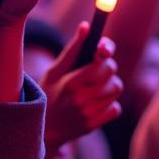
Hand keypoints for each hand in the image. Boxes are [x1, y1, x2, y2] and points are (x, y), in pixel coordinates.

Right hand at [40, 23, 122, 148]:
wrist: (43, 131)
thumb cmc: (48, 94)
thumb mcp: (54, 72)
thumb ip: (72, 50)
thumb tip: (87, 26)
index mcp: (70, 83)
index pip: (99, 64)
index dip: (104, 53)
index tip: (103, 50)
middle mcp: (81, 99)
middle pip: (111, 75)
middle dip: (107, 68)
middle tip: (96, 69)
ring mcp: (89, 113)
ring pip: (116, 90)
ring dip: (108, 85)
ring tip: (93, 87)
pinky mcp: (95, 124)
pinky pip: (115, 108)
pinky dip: (108, 104)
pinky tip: (94, 103)